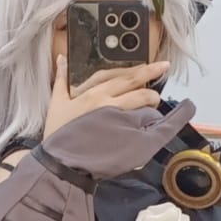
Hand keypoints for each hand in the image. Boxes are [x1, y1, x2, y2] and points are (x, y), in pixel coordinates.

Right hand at [43, 56, 169, 138]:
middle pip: (137, 86)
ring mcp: (117, 121)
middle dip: (154, 76)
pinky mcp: (123, 138)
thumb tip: (61, 58)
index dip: (144, 69)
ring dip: (153, 101)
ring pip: (143, 103)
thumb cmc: (56, 133)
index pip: (123, 76)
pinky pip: (144, 126)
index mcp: (94, 93)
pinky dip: (154, 123)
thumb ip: (60, 78)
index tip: (157, 64)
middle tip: (165, 70)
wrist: (58, 161)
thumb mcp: (56, 102)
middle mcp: (108, 103)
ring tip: (154, 104)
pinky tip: (158, 122)